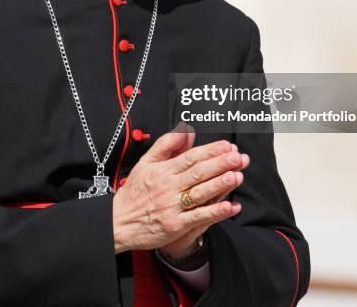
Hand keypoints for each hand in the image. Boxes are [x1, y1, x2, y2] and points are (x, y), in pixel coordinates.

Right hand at [112, 127, 248, 254]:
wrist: (118, 221)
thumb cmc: (134, 192)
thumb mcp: (145, 162)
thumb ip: (166, 145)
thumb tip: (186, 131)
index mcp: (163, 170)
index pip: (190, 157)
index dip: (210, 151)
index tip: (227, 146)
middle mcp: (169, 187)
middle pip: (198, 173)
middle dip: (220, 164)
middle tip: (238, 157)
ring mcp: (172, 207)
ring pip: (200, 193)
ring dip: (220, 185)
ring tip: (237, 175)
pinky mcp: (175, 226)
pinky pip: (198, 218)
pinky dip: (214, 212)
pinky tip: (229, 206)